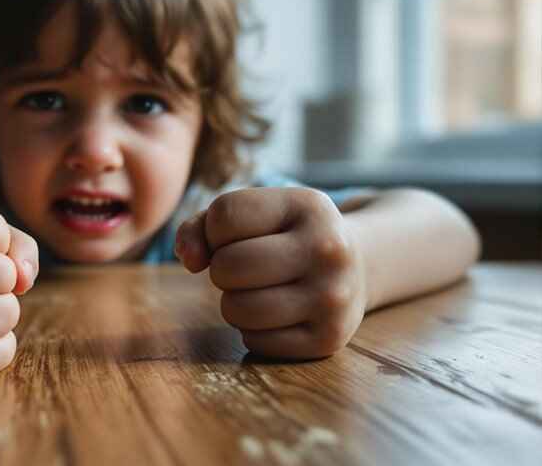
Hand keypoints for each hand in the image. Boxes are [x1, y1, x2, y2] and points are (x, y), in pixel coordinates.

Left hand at [174, 187, 366, 358]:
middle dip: (222, 269)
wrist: (358, 264)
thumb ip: (201, 227)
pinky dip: (252, 330)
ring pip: (237, 309)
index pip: (224, 216)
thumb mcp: (253, 214)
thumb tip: (189, 260)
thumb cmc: (285, 235)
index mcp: (308, 205)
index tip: (239, 235)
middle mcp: (328, 249)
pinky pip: (255, 341)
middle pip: (228, 266)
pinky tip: (275, 314)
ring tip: (257, 291)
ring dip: (233, 302)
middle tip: (245, 268)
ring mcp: (333, 297)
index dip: (215, 230)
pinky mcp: (329, 338)